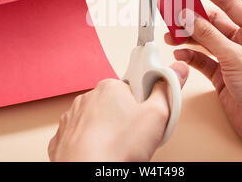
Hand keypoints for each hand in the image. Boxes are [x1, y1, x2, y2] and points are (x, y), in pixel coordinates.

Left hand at [48, 62, 188, 161]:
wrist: (89, 173)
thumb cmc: (117, 148)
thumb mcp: (157, 115)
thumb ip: (168, 90)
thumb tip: (177, 70)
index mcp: (110, 87)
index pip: (133, 88)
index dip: (144, 104)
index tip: (148, 117)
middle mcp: (88, 98)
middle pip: (116, 104)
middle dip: (127, 119)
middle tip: (136, 137)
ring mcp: (73, 118)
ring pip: (98, 121)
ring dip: (109, 131)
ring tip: (119, 148)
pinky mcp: (64, 137)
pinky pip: (83, 136)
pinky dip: (92, 143)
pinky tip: (102, 153)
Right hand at [165, 0, 241, 153]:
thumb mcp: (236, 57)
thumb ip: (209, 36)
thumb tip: (188, 16)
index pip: (228, 2)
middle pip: (212, 22)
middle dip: (191, 16)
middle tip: (172, 6)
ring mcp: (230, 58)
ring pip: (204, 40)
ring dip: (187, 37)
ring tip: (170, 34)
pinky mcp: (221, 75)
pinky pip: (201, 59)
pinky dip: (190, 56)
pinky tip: (180, 54)